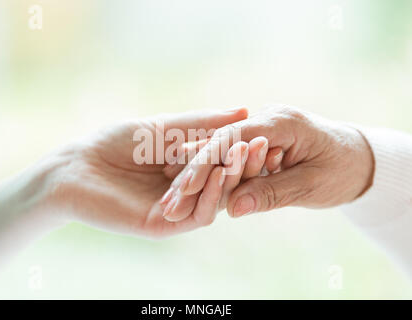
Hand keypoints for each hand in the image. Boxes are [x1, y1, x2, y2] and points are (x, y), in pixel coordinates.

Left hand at [43, 108, 247, 236]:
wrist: (77, 167)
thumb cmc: (115, 143)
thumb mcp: (164, 128)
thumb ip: (201, 123)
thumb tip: (244, 108)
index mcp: (188, 169)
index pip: (224, 162)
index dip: (243, 149)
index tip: (263, 132)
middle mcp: (187, 191)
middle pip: (224, 181)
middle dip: (243, 164)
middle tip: (262, 144)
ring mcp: (178, 209)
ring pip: (215, 199)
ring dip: (232, 178)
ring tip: (244, 154)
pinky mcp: (165, 224)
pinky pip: (197, 214)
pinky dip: (210, 195)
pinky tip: (218, 174)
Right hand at [171, 106, 374, 217]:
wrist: (357, 158)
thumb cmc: (341, 170)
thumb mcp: (312, 185)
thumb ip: (273, 193)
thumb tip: (234, 209)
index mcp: (281, 122)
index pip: (233, 140)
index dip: (206, 163)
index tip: (183, 188)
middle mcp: (265, 120)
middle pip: (219, 144)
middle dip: (193, 172)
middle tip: (168, 201)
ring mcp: (259, 128)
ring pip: (219, 150)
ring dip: (194, 174)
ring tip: (171, 199)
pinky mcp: (256, 140)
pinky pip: (228, 155)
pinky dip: (209, 172)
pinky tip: (185, 186)